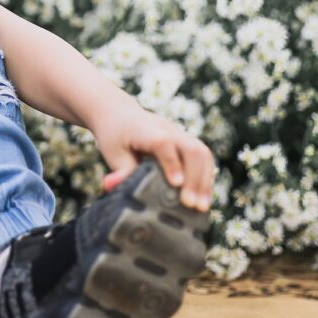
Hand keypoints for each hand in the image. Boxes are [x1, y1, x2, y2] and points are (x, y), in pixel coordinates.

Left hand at [90, 104, 214, 211]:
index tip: (176, 185)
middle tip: (193, 206)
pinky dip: (205, 176)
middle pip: (191, 148)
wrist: (119, 112)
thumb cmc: (114, 134)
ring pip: (202, 152)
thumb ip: (120, 170)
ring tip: (202, 206)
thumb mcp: (112, 152)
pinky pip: (202, 156)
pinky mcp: (185, 140)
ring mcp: (179, 133)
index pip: (163, 143)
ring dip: (205, 180)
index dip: (172, 163)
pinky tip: (203, 196)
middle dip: (196, 179)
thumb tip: (113, 187)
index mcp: (146, 130)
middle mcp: (167, 129)